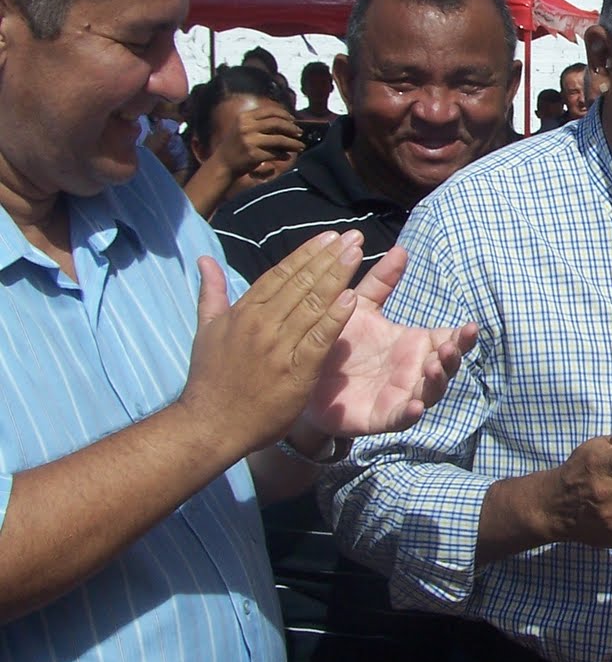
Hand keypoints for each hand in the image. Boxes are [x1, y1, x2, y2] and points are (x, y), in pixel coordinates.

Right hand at [180, 231, 362, 452]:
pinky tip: (353, 298)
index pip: (281, 274)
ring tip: (357, 253)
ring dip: (337, 276)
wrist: (210, 425)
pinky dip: (334, 317)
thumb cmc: (209, 379)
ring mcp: (277, 347)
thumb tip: (205, 259)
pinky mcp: (294, 371)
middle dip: (329, 256)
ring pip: (311, 303)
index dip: (307, 253)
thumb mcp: (206, 330)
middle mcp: (261, 323)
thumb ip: (211, 293)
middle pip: (301, 282)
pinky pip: (318, 339)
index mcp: (243, 312)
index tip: (329, 236)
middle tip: (353, 237)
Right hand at [214, 99, 302, 178]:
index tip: (293, 120)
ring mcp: (250, 141)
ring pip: (279, 139)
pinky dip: (284, 155)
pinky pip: (275, 153)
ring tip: (301, 146)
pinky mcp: (254, 155)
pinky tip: (288, 156)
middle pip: (277, 123)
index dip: (284, 114)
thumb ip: (259, 122)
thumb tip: (286, 120)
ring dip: (293, 143)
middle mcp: (246, 127)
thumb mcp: (242, 127)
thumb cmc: (236, 145)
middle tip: (300, 133)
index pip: (270, 111)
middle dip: (292, 128)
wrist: (223, 163)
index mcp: (244, 117)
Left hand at [301, 246, 477, 437]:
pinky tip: (416, 406)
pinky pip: (401, 418)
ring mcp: (401, 395)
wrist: (305, 377)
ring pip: (431, 392)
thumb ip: (381, 282)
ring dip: (438, 382)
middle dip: (454, 358)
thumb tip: (400, 249)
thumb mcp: (360, 308)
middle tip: (451, 347)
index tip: (472, 327)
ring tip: (435, 367)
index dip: (463, 337)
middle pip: (447, 367)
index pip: (448, 339)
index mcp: (413, 344)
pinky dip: (411, 413)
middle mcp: (413, 370)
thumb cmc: (340, 341)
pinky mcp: (382, 417)